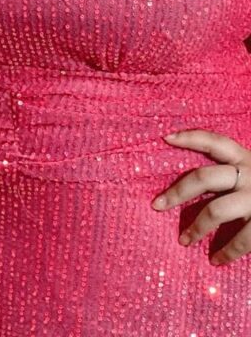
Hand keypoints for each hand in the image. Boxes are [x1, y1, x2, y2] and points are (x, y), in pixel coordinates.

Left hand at [152, 129, 250, 265]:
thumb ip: (235, 170)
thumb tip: (197, 177)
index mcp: (247, 158)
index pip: (214, 141)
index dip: (190, 137)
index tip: (165, 138)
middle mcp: (250, 174)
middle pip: (204, 177)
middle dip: (177, 191)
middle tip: (156, 204)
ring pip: (216, 210)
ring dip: (196, 227)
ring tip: (183, 240)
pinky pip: (243, 239)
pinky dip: (227, 251)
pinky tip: (216, 259)